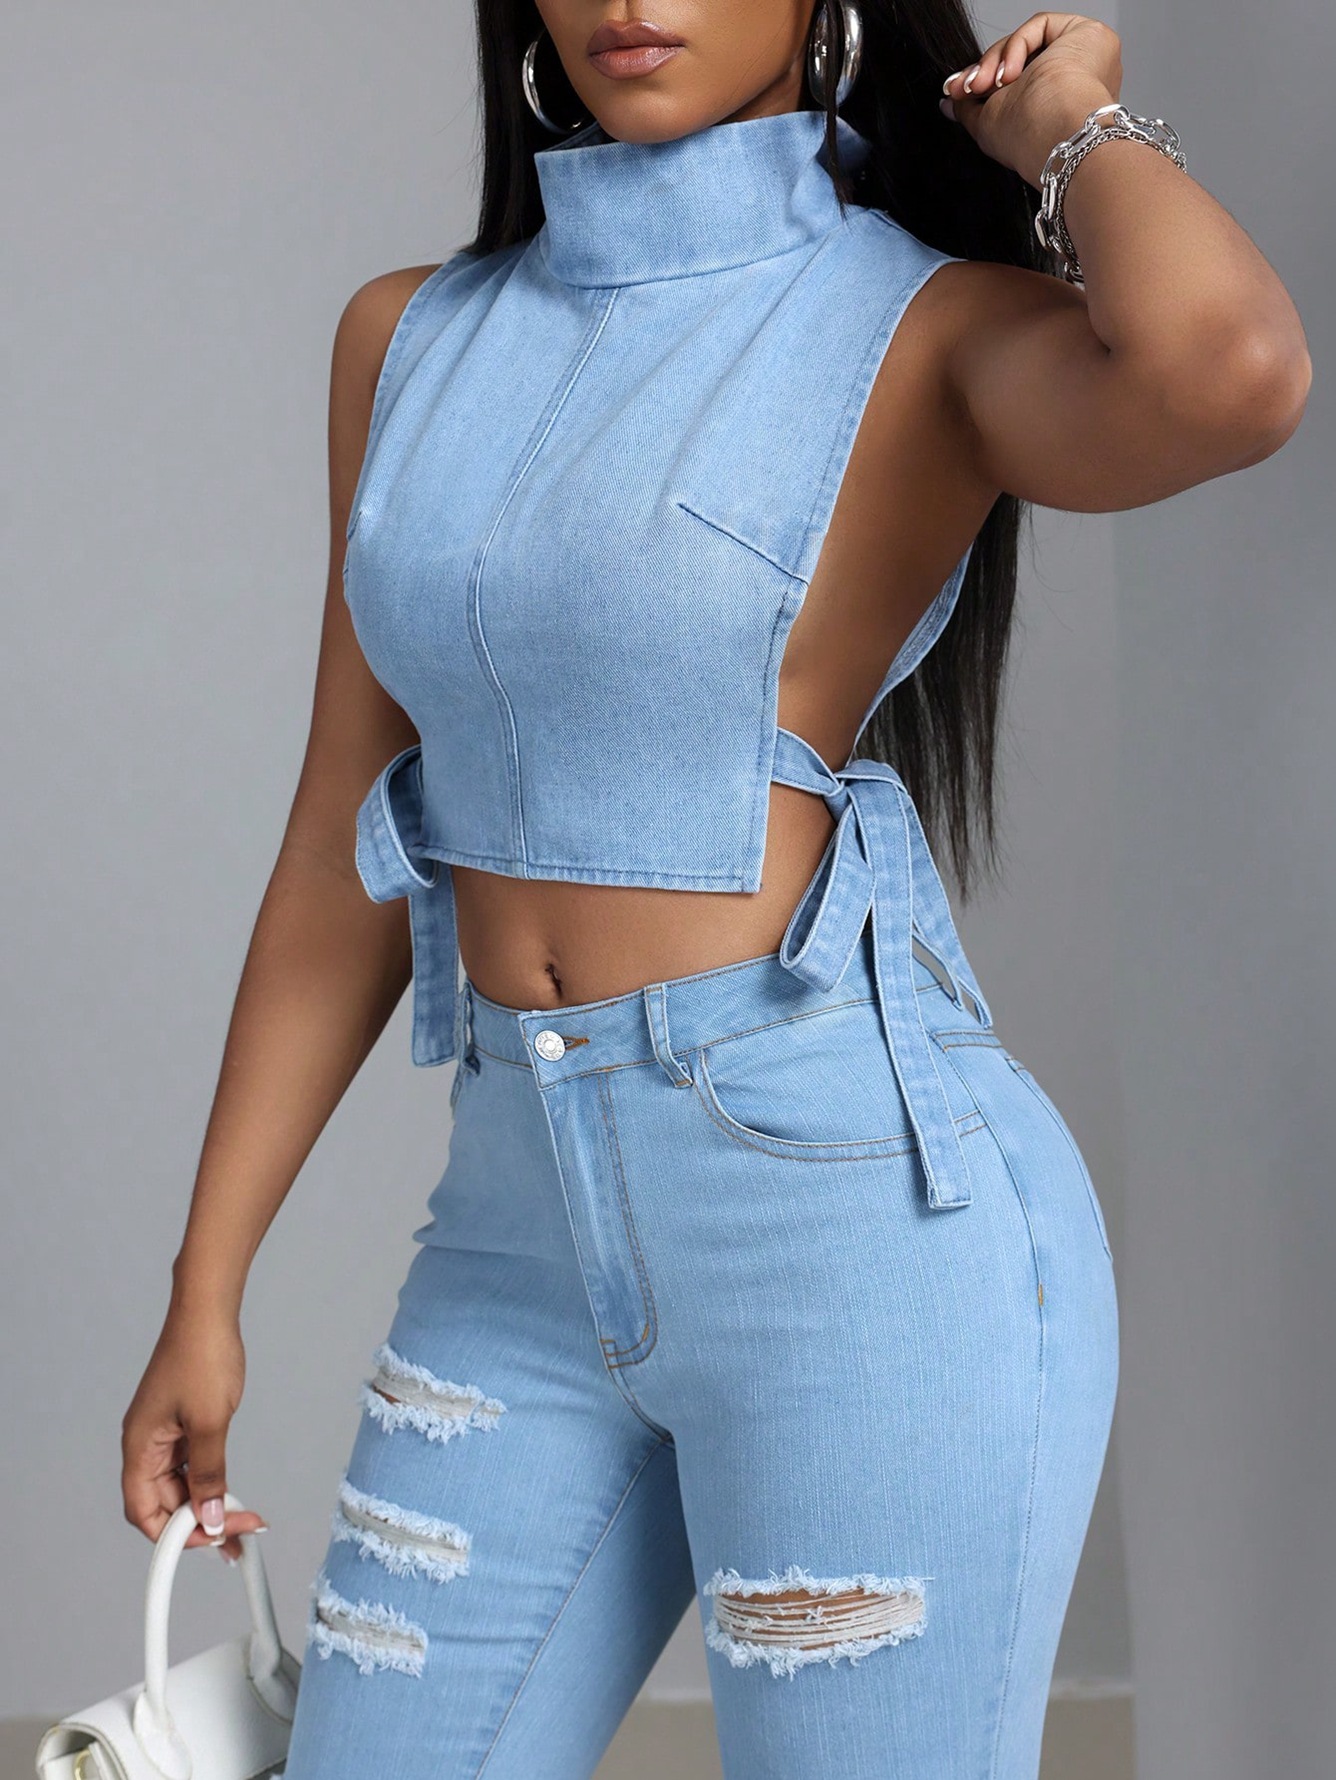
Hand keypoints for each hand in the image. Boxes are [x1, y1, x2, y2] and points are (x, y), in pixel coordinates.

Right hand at [121, 1303, 266, 1562]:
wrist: (208, 1310)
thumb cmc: (202, 1356)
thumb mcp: (210, 1423)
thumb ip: (208, 1474)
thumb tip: (210, 1516)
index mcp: (140, 1447)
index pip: (144, 1513)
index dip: (174, 1536)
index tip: (212, 1541)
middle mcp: (145, 1443)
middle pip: (162, 1503)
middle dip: (199, 1521)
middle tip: (239, 1532)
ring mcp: (162, 1432)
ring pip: (178, 1485)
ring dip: (207, 1502)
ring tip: (242, 1517)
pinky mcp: (179, 1421)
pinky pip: (188, 1463)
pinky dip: (208, 1479)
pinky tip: (230, 1488)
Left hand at [940, 13, 1122, 188]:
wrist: (1058, 132)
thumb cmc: (1029, 139)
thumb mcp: (987, 124)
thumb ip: (968, 110)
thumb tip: (948, 105)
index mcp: (1055, 109)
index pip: (1017, 83)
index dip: (984, 81)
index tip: (958, 91)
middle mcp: (1074, 84)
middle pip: (1020, 61)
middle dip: (985, 71)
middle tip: (966, 87)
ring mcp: (1084, 59)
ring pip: (1028, 44)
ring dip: (995, 61)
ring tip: (983, 85)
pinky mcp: (1089, 36)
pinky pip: (1041, 27)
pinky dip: (1016, 46)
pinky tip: (1008, 73)